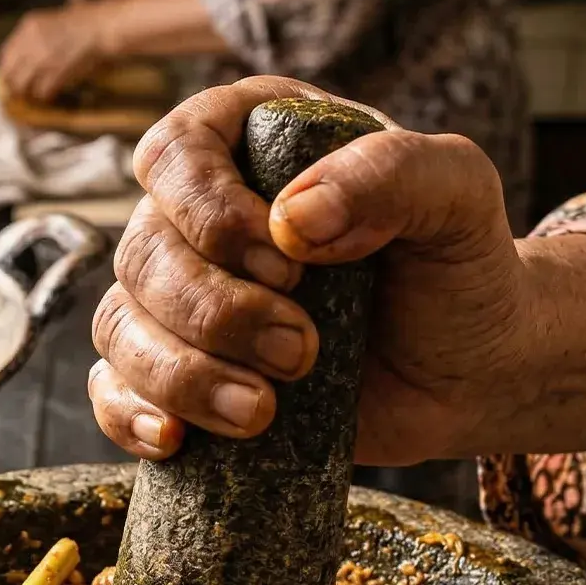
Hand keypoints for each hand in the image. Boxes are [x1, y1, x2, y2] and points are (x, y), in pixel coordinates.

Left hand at [0, 5, 110, 103]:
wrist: (101, 27)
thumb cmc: (81, 25)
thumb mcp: (49, 23)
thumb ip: (32, 40)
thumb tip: (19, 64)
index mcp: (28, 26)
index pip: (5, 55)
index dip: (8, 70)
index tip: (13, 78)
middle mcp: (31, 42)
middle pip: (10, 73)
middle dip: (15, 85)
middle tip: (23, 92)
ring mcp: (42, 58)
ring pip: (23, 86)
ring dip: (29, 93)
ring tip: (38, 93)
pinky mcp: (55, 72)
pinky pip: (42, 92)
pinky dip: (46, 95)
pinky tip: (52, 93)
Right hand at [88, 76, 585, 465]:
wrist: (472, 367)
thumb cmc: (458, 266)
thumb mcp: (456, 194)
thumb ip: (390, 175)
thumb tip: (295, 219)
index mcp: (248, 145)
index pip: (176, 154)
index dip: (208, 211)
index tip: (287, 263)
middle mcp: (194, 218)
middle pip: (144, 254)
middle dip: (215, 314)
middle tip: (302, 351)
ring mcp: (176, 302)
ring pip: (122, 328)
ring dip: (183, 376)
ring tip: (264, 412)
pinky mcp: (174, 376)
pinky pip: (112, 392)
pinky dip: (133, 416)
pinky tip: (177, 440)